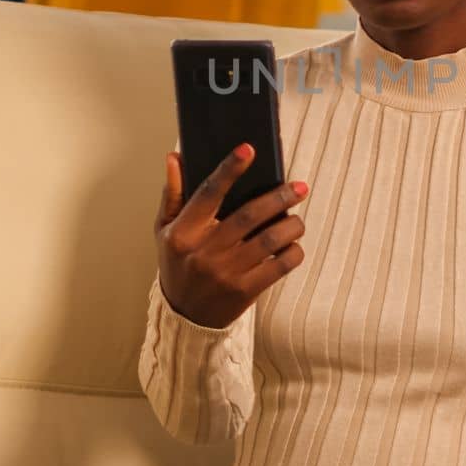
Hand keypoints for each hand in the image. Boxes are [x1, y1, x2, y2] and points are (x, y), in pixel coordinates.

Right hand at [155, 146, 309, 328]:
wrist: (184, 317)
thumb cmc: (178, 265)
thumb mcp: (165, 231)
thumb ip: (172, 193)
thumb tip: (175, 157)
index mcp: (184, 232)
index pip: (209, 193)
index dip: (229, 169)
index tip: (248, 149)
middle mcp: (204, 251)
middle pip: (249, 215)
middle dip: (279, 197)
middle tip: (299, 187)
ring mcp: (226, 273)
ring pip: (270, 240)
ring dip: (291, 225)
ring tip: (297, 219)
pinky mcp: (244, 291)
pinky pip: (279, 267)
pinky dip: (293, 253)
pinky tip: (294, 245)